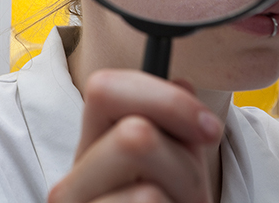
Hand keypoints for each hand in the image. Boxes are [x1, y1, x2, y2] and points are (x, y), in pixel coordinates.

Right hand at [48, 69, 223, 202]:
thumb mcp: (172, 167)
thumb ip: (172, 127)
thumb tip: (181, 87)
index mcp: (89, 148)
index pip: (104, 88)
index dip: (166, 99)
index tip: (207, 129)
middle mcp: (71, 183)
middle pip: (135, 136)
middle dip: (184, 163)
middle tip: (190, 192)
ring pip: (149, 191)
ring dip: (184, 201)